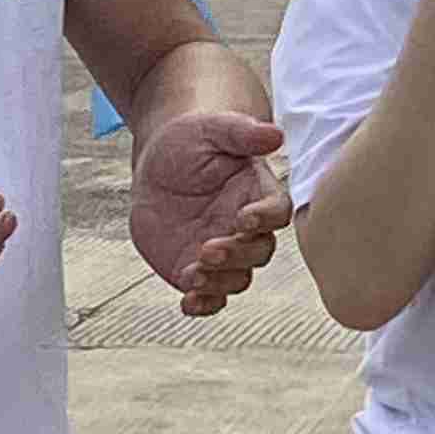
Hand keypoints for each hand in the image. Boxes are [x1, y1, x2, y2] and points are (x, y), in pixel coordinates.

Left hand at [130, 110, 292, 315]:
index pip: (276, 212)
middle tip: (208, 249)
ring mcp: (224, 252)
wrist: (158, 163)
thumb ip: (242, 132)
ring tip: (193, 275)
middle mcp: (246, 229)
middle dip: (236, 256)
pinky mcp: (197, 268)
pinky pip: (208, 295)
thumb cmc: (191, 140)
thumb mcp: (212, 129)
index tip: (243, 219)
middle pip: (258, 252)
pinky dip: (202, 304)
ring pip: (236, 278)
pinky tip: (188, 302)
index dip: (265, 219)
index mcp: (258, 194)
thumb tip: (275, 133)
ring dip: (219, 283)